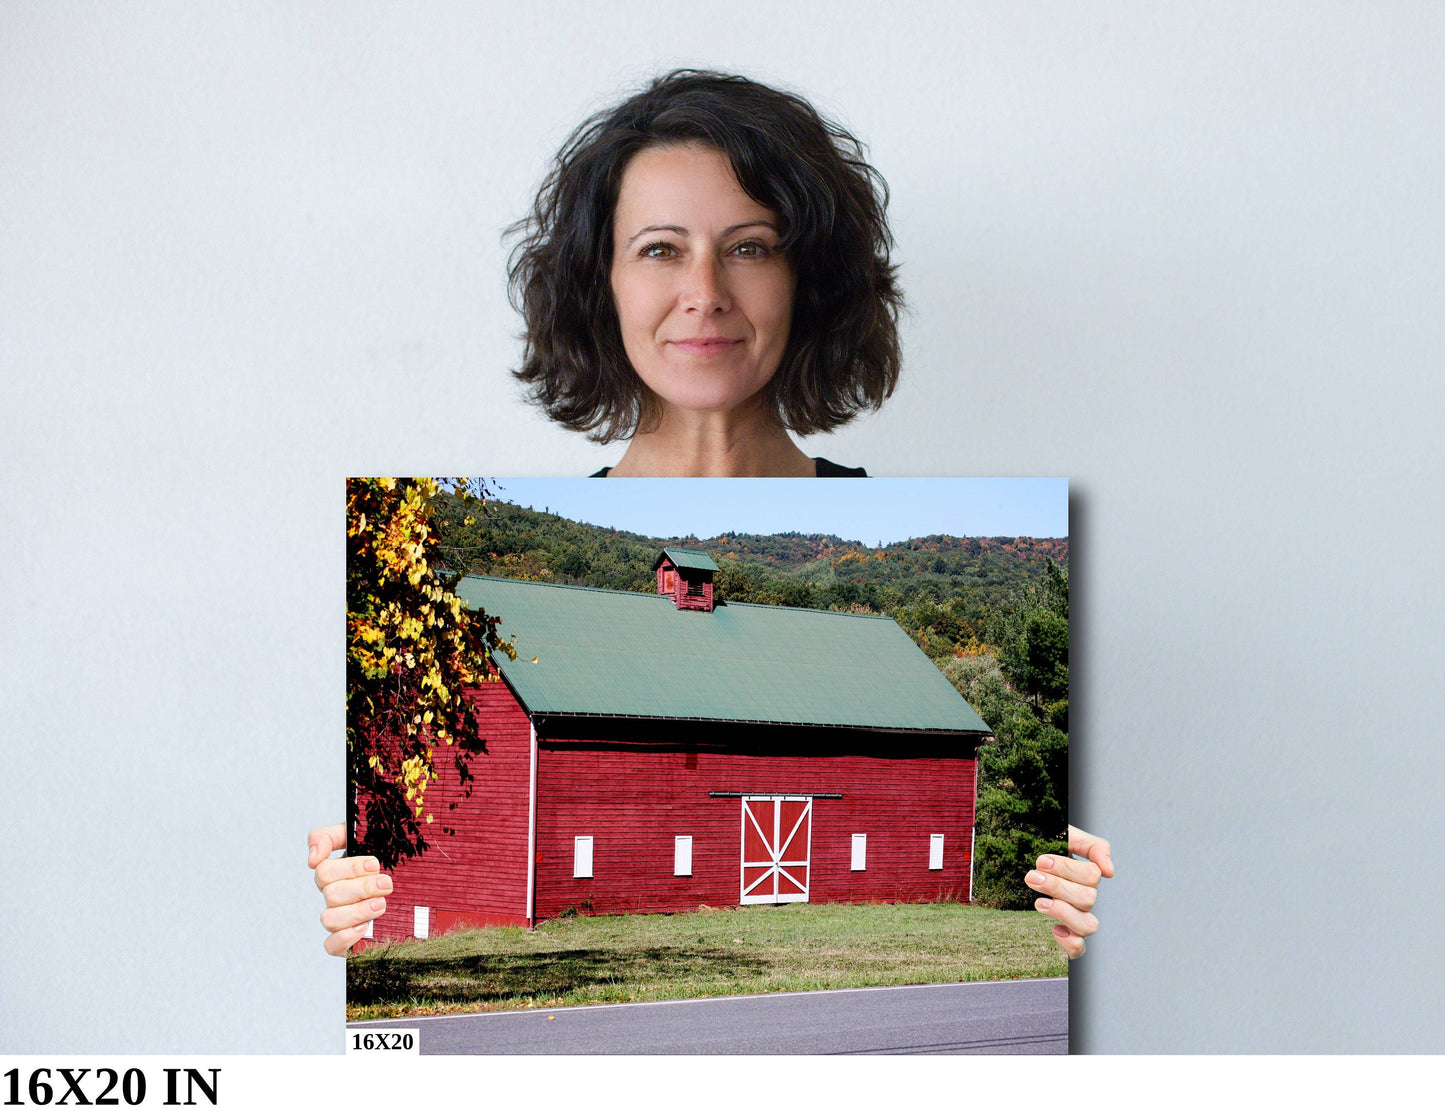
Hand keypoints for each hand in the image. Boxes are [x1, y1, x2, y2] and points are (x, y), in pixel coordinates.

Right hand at [308, 824, 392, 956]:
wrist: (413, 878)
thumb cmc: (384, 854)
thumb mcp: (359, 835)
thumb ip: (329, 837)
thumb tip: (312, 859)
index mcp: (335, 873)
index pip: (324, 871)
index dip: (349, 869)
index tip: (374, 865)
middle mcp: (335, 896)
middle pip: (331, 895)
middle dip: (361, 888)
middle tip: (386, 884)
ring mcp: (341, 918)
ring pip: (329, 920)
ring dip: (357, 911)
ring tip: (382, 904)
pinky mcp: (349, 940)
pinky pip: (331, 946)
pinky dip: (344, 939)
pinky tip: (364, 928)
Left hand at [1026, 825, 1113, 958]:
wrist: (1013, 857)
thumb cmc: (1041, 845)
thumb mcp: (1065, 835)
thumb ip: (1092, 846)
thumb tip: (1109, 872)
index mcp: (1086, 875)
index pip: (1091, 875)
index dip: (1067, 869)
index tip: (1040, 861)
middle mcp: (1084, 898)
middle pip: (1088, 899)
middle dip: (1057, 887)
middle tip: (1032, 877)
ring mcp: (1075, 917)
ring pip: (1088, 925)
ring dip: (1063, 912)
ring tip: (1039, 903)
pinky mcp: (1064, 934)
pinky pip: (1078, 948)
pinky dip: (1070, 943)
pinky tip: (1054, 930)